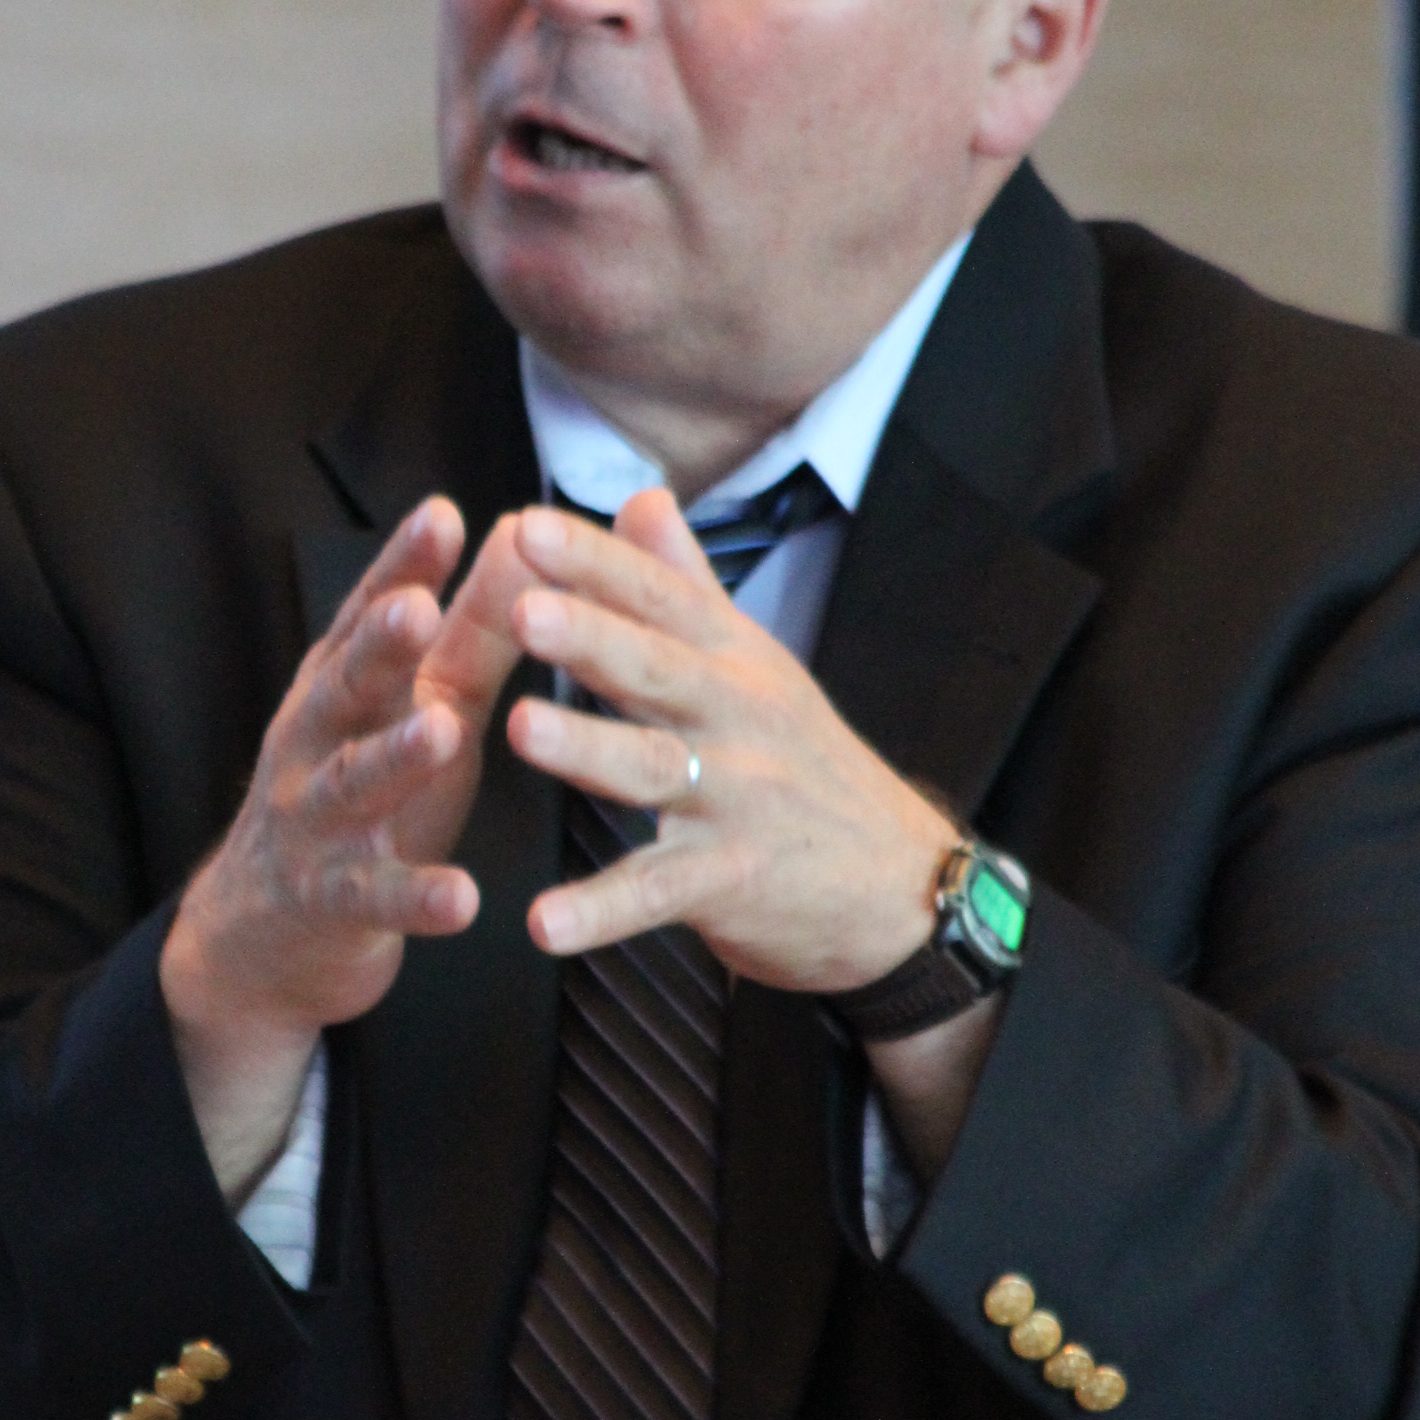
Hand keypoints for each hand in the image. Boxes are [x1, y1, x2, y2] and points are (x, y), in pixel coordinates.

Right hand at [161, 497, 515, 1199]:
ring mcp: (315, 823)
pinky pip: (375, 897)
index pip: (368, 614)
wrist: (265, 933)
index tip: (442, 518)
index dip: (401, 567)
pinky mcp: (332, 903)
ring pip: (351, 783)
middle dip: (378, 646)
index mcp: (342, 686)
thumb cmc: (366, 798)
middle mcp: (315, 742)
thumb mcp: (421, 705)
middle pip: (345, 685)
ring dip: (392, 756)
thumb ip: (475, 631)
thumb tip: (522, 535)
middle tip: (416, 607)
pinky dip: (417, 897)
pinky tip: (463, 898)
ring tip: (438, 731)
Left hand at [484, 490, 998, 1172]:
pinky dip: (599, 913)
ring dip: (586, 748)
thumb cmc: (806, 764)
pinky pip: (655, 895)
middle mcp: (733, 720)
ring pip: (650, 769)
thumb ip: (687, 584)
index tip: (526, 525)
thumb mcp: (756, 664)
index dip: (596, 561)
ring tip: (520, 728)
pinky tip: (542, 923)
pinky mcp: (730, 881)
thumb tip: (640, 495)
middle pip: (655, 669)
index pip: (659, 597)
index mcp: (731, 662)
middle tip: (523, 608)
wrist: (899, 881)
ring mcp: (734, 801)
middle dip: (590, 635)